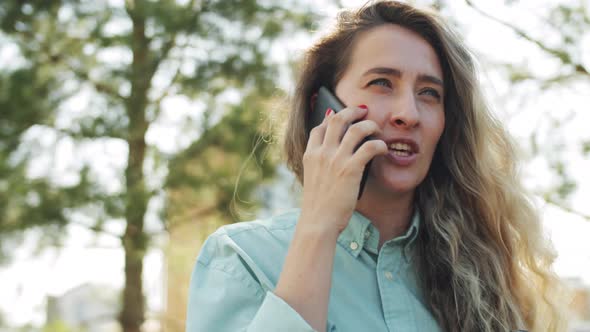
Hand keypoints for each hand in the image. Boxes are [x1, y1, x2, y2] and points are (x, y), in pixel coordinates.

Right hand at [300, 105, 387, 234]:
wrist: (318, 222)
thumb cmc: (318, 206)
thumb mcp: (313, 180)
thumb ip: (320, 165)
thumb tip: (335, 154)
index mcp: (310, 155)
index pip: (319, 128)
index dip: (331, 118)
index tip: (340, 116)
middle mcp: (321, 153)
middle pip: (337, 119)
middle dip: (352, 111)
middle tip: (363, 111)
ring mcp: (335, 160)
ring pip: (356, 128)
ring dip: (369, 125)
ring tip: (377, 128)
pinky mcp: (350, 169)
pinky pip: (369, 146)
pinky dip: (379, 144)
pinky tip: (384, 149)